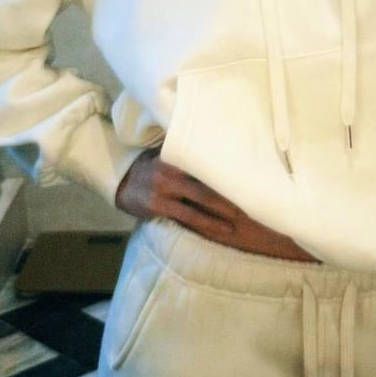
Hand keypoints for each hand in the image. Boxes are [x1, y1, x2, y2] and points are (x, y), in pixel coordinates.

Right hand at [115, 148, 316, 261]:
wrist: (122, 181)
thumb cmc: (153, 164)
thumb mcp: (168, 151)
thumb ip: (190, 150)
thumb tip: (226, 146)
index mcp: (177, 153)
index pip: (207, 159)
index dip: (229, 167)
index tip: (250, 173)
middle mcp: (171, 169)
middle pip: (208, 182)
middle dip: (230, 193)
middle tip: (253, 199)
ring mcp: (164, 189)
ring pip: (200, 202)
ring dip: (221, 212)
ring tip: (240, 220)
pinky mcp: (158, 206)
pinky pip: (187, 217)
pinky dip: (205, 224)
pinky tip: (220, 229)